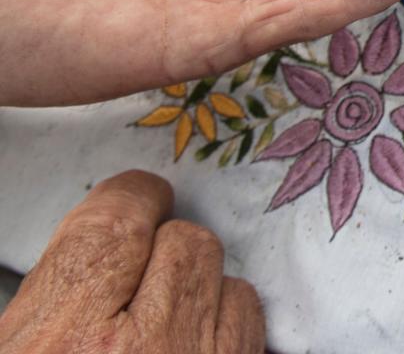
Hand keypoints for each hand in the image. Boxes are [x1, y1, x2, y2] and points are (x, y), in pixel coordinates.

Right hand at [0, 171, 263, 352]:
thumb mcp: (20, 347)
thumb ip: (58, 288)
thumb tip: (111, 223)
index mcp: (63, 342)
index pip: (112, 227)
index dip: (130, 198)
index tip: (134, 195)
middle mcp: (142, 351)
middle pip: (183, 242)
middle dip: (165, 246)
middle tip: (138, 275)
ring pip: (225, 276)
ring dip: (199, 285)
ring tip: (163, 320)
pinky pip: (250, 318)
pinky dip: (225, 319)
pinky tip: (193, 342)